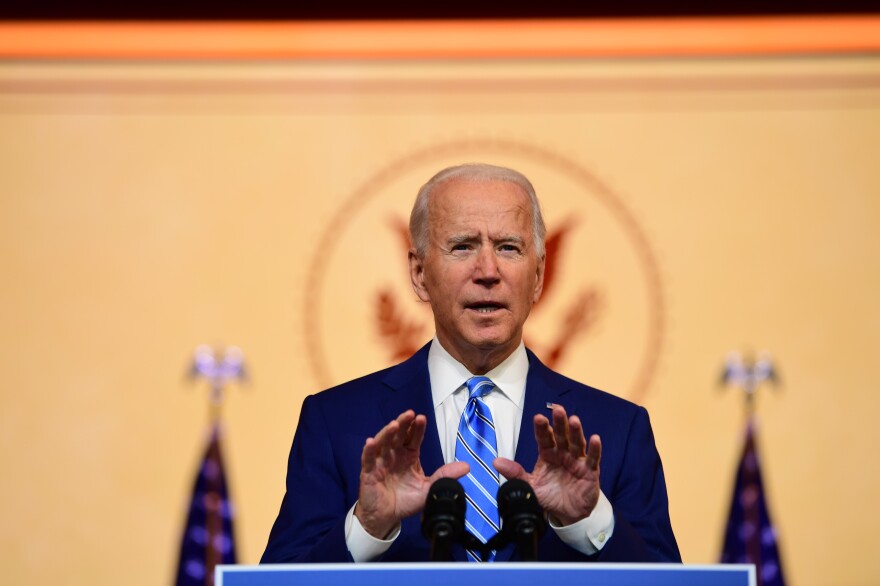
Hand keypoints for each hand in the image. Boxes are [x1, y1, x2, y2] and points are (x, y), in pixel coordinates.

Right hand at [355, 410, 468, 538]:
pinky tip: (370, 442)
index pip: (413, 438)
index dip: (417, 428)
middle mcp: (394, 455)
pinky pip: (367, 459)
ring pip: (383, 443)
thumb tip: (466, 466)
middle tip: (409, 414)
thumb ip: (444, 476)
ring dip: (387, 433)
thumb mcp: (428, 488)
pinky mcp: (368, 472)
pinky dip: (368, 450)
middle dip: (403, 424)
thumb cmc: (406, 500)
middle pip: (398, 435)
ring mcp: (380, 462)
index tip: (422, 418)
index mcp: (409, 456)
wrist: (387, 518)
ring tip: (394, 425)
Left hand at [494, 405, 601, 525]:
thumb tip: (496, 462)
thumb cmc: (549, 496)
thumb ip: (515, 473)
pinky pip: (592, 459)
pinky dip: (595, 449)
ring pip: (577, 443)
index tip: (538, 418)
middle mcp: (562, 454)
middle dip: (560, 423)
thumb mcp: (530, 485)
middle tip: (558, 410)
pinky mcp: (589, 472)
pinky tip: (596, 439)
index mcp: (547, 454)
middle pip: (561, 436)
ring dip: (576, 432)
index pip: (544, 438)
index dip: (542, 428)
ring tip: (574, 420)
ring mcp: (576, 461)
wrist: (566, 514)